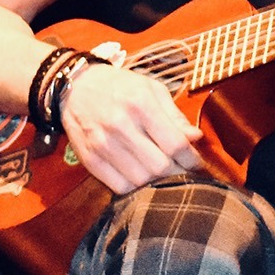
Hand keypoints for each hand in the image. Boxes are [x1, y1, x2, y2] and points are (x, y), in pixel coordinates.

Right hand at [57, 61, 202, 194]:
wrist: (76, 87)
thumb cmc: (120, 87)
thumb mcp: (152, 89)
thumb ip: (175, 115)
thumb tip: (196, 138)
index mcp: (140, 104)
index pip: (175, 144)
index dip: (192, 159)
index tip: (198, 163)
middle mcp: (120, 125)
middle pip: (160, 166)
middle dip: (178, 173)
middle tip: (184, 171)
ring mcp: (102, 145)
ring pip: (141, 181)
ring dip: (158, 182)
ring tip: (164, 174)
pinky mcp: (89, 160)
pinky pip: (119, 187)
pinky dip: (136, 188)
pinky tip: (142, 177)